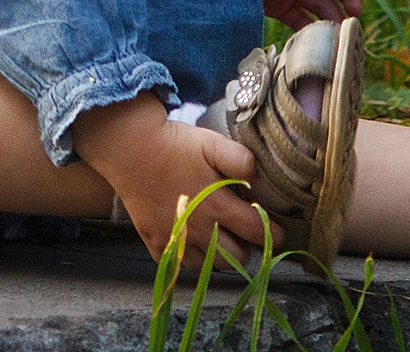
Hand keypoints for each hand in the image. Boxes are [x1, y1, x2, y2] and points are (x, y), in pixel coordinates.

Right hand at [71, 94, 275, 266]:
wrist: (130, 150)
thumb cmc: (174, 145)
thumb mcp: (213, 143)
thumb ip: (241, 160)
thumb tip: (259, 177)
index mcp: (218, 207)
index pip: (256, 233)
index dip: (273, 234)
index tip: (279, 232)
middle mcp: (199, 231)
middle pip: (236, 258)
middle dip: (249, 248)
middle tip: (247, 234)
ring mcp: (176, 240)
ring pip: (209, 266)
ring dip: (221, 257)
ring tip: (222, 240)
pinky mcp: (155, 242)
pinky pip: (179, 265)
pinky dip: (190, 259)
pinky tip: (193, 243)